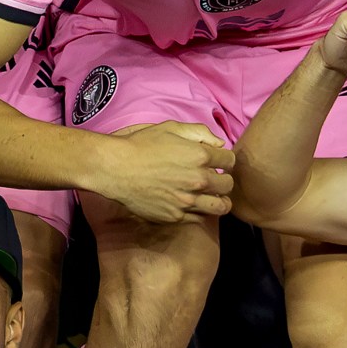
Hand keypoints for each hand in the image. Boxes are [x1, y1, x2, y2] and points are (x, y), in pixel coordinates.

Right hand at [89, 122, 236, 223]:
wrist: (116, 168)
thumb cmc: (141, 145)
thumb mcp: (170, 128)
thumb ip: (199, 133)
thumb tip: (219, 144)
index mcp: (200, 156)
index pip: (230, 161)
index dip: (225, 160)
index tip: (219, 162)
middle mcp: (198, 180)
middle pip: (228, 185)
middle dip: (225, 180)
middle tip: (216, 179)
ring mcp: (187, 201)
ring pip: (220, 207)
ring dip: (220, 201)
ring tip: (214, 197)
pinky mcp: (176, 216)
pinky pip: (199, 218)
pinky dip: (201, 212)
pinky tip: (194, 204)